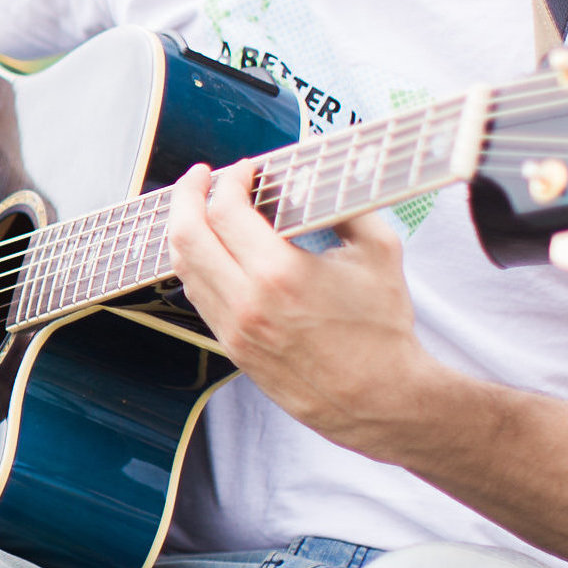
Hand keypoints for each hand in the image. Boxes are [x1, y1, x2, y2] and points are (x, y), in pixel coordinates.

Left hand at [164, 161, 433, 455]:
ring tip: (202, 208)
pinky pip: (198, 296)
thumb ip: (348, 205)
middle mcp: (247, 303)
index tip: (244, 169)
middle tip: (201, 176)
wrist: (381, 398)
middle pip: (186, 234)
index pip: (225, 210)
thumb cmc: (383, 329)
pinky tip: (213, 249)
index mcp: (279, 274)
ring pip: (184, 267)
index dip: (229, 180)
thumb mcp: (379, 253)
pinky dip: (197, 264)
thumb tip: (325, 175)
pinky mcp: (233, 348)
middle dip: (187, 195)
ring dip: (186, 228)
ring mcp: (234, 330)